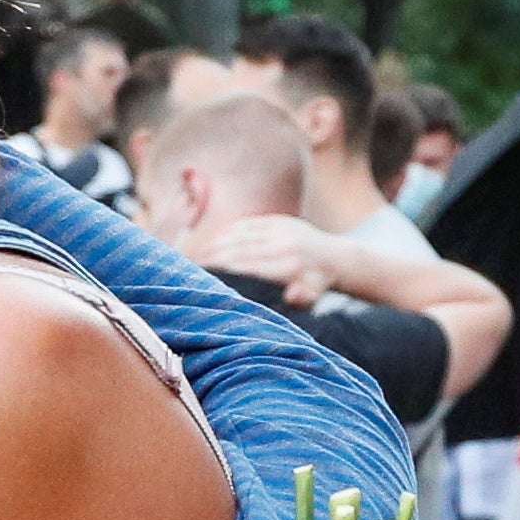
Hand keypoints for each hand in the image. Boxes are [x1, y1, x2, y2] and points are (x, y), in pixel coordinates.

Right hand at [195, 213, 336, 304]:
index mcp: (288, 265)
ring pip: (238, 235)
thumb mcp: (314, 297)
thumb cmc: (316, 284)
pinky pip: (245, 225)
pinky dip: (226, 233)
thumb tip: (292, 296)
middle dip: (211, 258)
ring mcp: (277, 229)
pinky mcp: (275, 220)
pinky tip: (211, 242)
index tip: (200, 276)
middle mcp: (281, 244)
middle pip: (237, 250)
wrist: (333, 256)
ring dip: (214, 244)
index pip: (246, 267)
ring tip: (192, 256)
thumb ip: (302, 298)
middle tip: (185, 266)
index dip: (222, 270)